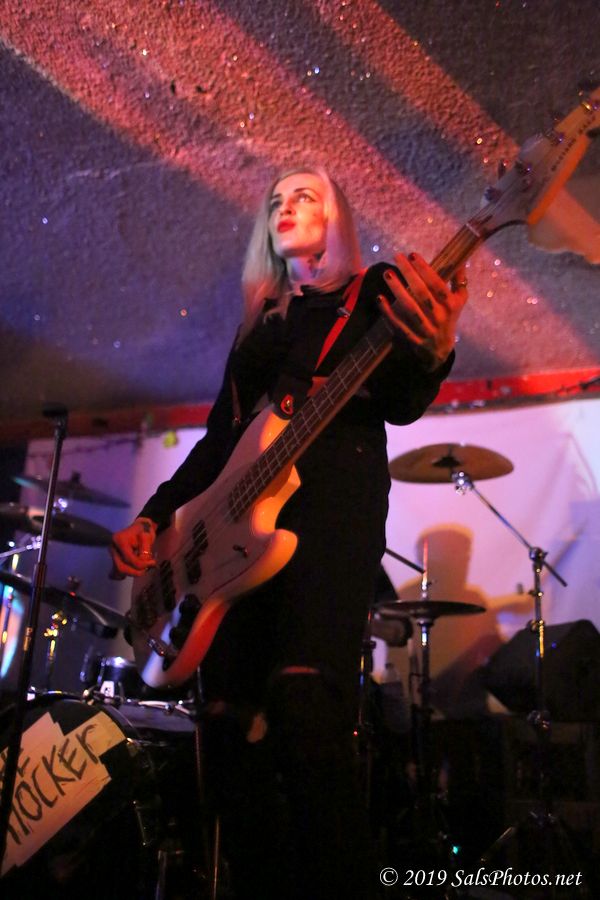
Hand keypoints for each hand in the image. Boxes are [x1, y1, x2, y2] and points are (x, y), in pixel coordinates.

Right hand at [110, 517, 157, 577]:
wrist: (140, 527)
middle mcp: (113, 547)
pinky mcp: (116, 557)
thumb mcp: (147, 538)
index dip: (141, 564)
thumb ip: (145, 552)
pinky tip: (139, 569)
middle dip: (135, 572)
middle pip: (121, 567)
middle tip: (147, 569)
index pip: (129, 558)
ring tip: (145, 567)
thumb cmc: (144, 530)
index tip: (153, 563)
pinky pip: (121, 568)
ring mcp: (113, 553)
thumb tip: (144, 567)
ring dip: (134, 572)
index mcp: (120, 540)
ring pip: (121, 570)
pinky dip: (130, 570)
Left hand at [376, 252, 467, 369]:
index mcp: (450, 305)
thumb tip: (460, 260)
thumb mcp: (459, 301)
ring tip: (387, 274)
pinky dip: (389, 312)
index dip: (425, 269)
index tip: (412, 255)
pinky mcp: (412, 338)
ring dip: (397, 290)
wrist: (440, 350)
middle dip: (409, 273)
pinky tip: (380, 298)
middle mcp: (438, 317)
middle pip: (422, 293)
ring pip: (410, 308)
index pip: (437, 284)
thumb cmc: (449, 318)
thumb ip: (459, 281)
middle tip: (397, 257)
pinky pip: (398, 325)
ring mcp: (425, 329)